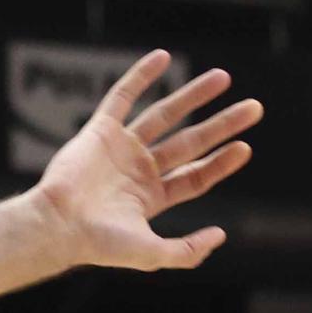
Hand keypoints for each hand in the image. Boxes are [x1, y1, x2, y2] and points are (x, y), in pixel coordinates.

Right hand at [35, 49, 260, 270]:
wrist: (58, 225)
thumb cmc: (98, 244)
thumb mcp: (152, 255)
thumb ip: (188, 251)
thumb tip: (221, 235)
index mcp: (150, 197)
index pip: (194, 176)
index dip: (221, 163)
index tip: (245, 147)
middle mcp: (138, 170)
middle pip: (189, 142)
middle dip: (221, 125)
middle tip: (253, 109)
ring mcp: (120, 148)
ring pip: (163, 115)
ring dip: (192, 96)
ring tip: (224, 78)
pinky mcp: (99, 131)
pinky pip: (121, 97)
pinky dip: (140, 76)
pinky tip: (162, 57)